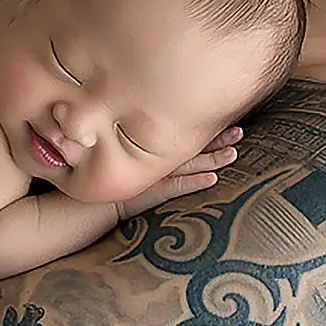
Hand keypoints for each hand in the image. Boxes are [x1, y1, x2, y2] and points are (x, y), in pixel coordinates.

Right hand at [114, 126, 242, 219]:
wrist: (88, 201)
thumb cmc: (102, 177)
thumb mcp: (122, 160)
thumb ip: (135, 146)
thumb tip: (154, 127)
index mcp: (151, 150)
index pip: (185, 138)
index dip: (207, 132)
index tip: (227, 123)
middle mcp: (155, 161)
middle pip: (191, 148)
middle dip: (217, 140)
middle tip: (238, 132)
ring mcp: (154, 177)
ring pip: (189, 165)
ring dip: (212, 159)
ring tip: (233, 153)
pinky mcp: (151, 193)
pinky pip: (176, 187)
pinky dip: (194, 182)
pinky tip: (212, 179)